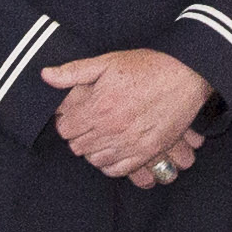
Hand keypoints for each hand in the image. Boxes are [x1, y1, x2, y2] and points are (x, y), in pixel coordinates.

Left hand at [46, 48, 210, 180]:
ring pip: (96, 160)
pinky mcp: (147, 152)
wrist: (186, 75)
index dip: (66, 121)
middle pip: (78, 146)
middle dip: (78, 135)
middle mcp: (112, 129)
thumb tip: (46, 76)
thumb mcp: (108, 62)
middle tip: (87, 124)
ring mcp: (130, 143)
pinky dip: (110, 163)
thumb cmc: (148, 66)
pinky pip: (118, 170)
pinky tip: (113, 149)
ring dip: (94, 149)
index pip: (66, 128)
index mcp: (99, 107)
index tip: (74, 115)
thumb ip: (74, 72)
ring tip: (101, 136)